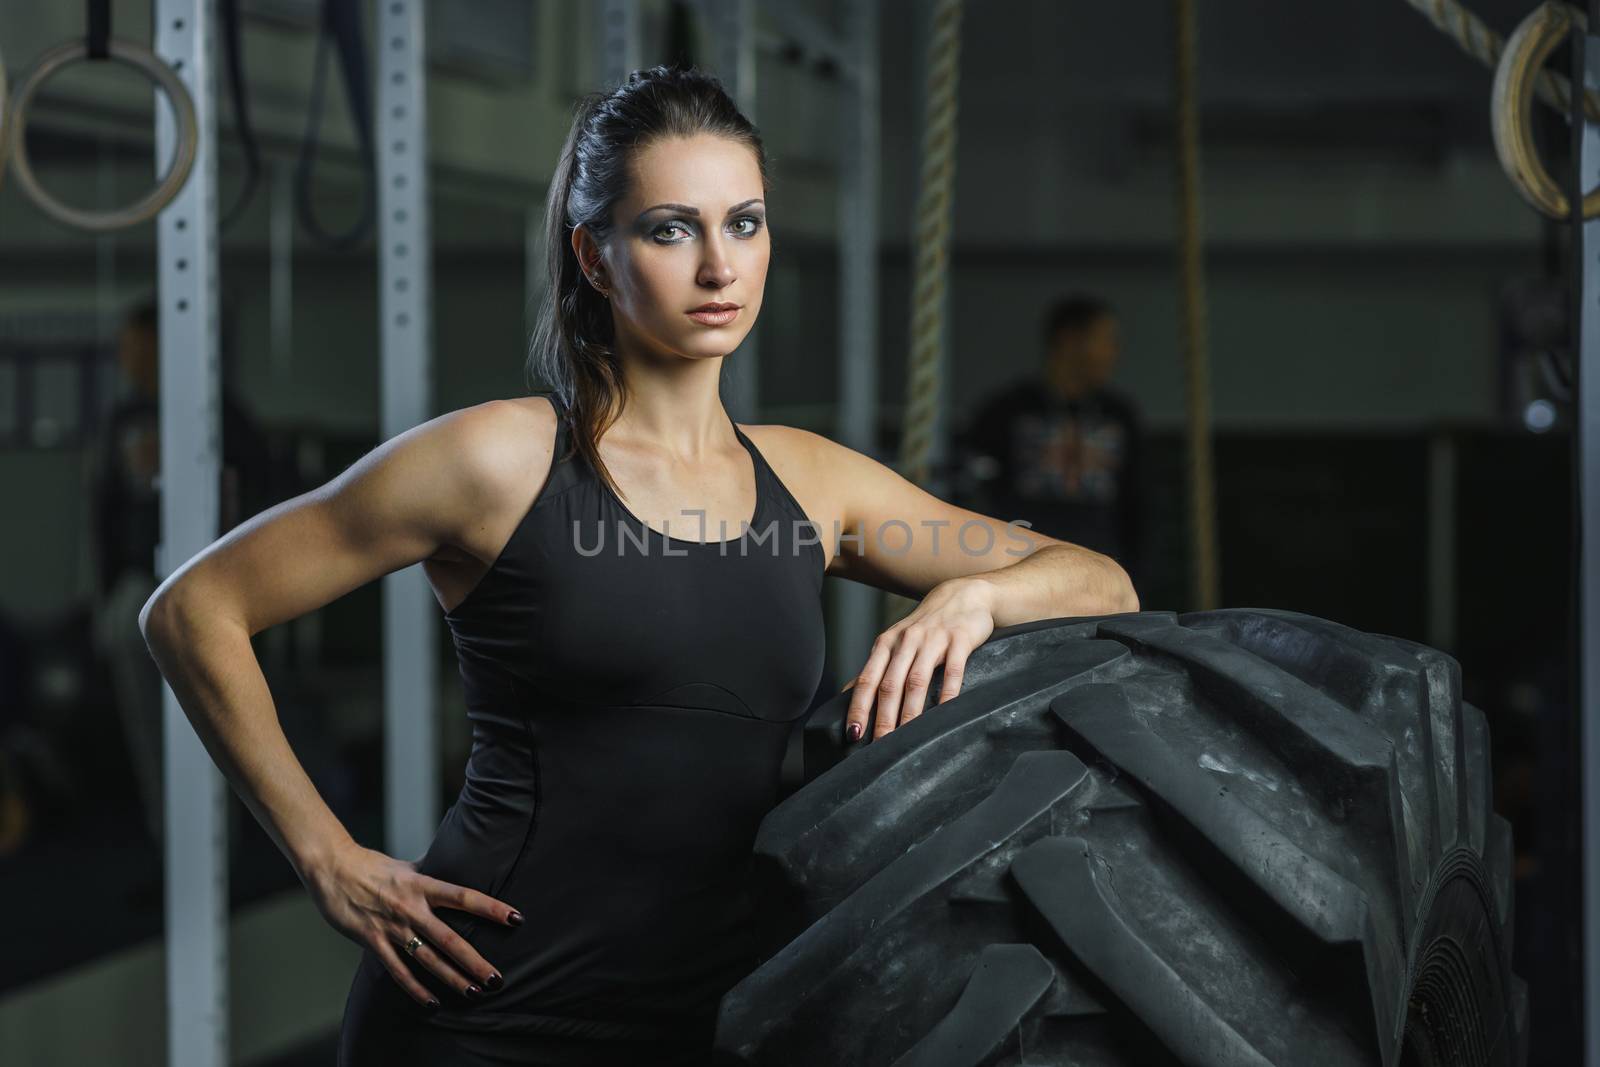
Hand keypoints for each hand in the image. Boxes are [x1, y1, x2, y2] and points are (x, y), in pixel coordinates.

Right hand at [303, 842, 521, 1007]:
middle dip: (475, 960)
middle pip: (450, 938)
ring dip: (451, 978)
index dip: (491, 907)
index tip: (516, 918)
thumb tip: (456, 863)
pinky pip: (397, 970)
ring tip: (474, 991)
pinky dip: (415, 988)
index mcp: (422, 885)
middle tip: (498, 978)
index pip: (464, 897)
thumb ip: (431, 871)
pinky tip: (432, 1001)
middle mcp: (410, 907)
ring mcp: (391, 927)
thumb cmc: (372, 865)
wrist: (331, 868)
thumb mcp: (408, 866)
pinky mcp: (372, 941)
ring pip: (427, 959)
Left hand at [841, 577, 996, 741]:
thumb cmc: (926, 627)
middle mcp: (906, 641)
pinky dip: (947, 694)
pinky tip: (943, 714)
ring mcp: (932, 640)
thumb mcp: (896, 643)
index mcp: (887, 644)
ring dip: (910, 712)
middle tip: (880, 745)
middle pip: (890, 684)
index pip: (867, 679)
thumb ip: (876, 668)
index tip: (853, 733)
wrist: (963, 596)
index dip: (858, 707)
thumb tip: (847, 694)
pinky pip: (952, 671)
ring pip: (916, 681)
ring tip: (907, 738)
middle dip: (883, 717)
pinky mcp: (959, 640)